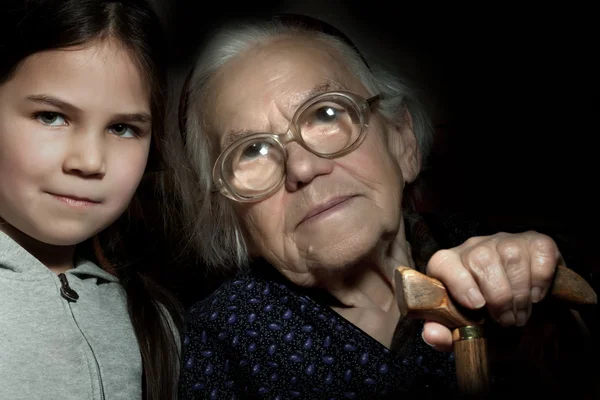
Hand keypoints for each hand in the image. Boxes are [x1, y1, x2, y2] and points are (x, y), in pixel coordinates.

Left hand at [421, 231, 558, 350]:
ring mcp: (505, 241)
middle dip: (498, 297)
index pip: (443, 262)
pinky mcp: (534, 241)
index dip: (458, 282)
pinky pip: (539, 252)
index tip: (476, 305)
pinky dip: (540, 279)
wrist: (524, 313)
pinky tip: (535, 295)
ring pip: (510, 256)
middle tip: (506, 322)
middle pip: (480, 260)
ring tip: (520, 315)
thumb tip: (431, 334)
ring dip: (520, 293)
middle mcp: (475, 247)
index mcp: (450, 265)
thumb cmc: (488, 319)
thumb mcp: (466, 332)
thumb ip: (444, 334)